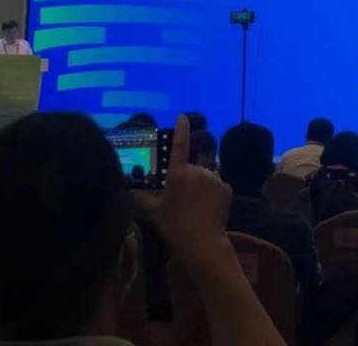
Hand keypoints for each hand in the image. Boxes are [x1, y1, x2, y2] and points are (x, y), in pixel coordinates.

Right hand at [132, 115, 233, 267]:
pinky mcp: (227, 187)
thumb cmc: (174, 227)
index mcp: (178, 175)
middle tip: (182, 202)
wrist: (202, 242)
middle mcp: (198, 171)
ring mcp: (215, 178)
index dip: (181, 131)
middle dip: (187, 180)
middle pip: (191, 170)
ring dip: (201, 186)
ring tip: (196, 208)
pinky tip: (208, 209)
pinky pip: (217, 186)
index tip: (183, 116)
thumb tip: (129, 190)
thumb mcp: (154, 213)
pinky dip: (213, 193)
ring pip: (205, 177)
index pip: (179, 147)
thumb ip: (142, 198)